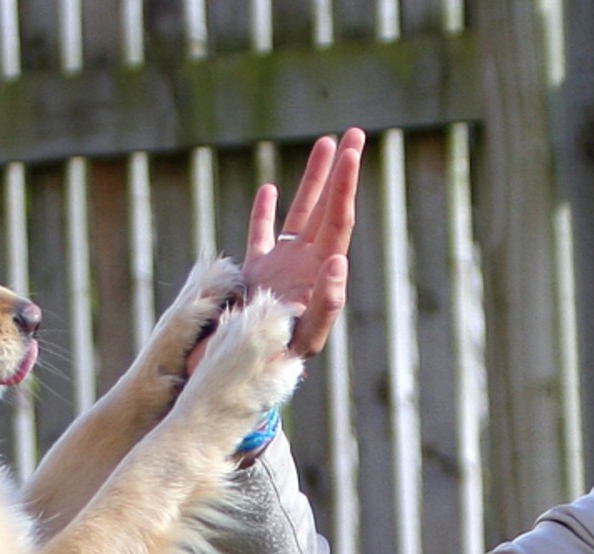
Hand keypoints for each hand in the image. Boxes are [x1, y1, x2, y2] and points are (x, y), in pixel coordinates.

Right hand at [191, 130, 364, 371]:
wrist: (237, 378)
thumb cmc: (275, 364)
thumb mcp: (303, 337)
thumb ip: (324, 305)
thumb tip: (339, 265)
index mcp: (320, 278)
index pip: (337, 226)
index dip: (344, 191)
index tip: (351, 159)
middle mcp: (306, 270)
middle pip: (329, 213)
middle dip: (342, 175)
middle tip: (356, 135)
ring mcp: (282, 271)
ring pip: (300, 216)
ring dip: (314, 181)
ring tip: (328, 144)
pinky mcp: (257, 278)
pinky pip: (263, 238)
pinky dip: (266, 214)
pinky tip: (270, 189)